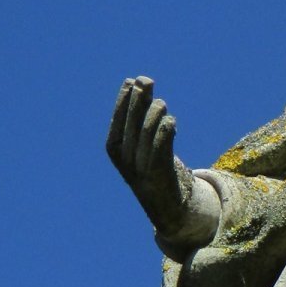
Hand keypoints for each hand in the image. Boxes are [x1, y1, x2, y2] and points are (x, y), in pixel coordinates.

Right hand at [106, 77, 198, 235]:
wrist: (168, 205)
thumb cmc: (153, 166)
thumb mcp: (143, 141)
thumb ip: (142, 115)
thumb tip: (141, 83)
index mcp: (115, 150)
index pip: (118, 120)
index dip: (124, 100)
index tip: (132, 81)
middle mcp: (125, 160)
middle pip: (132, 124)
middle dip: (138, 100)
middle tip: (147, 81)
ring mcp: (141, 169)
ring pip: (147, 135)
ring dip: (154, 115)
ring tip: (161, 104)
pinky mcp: (160, 176)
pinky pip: (161, 150)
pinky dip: (165, 132)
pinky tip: (171, 121)